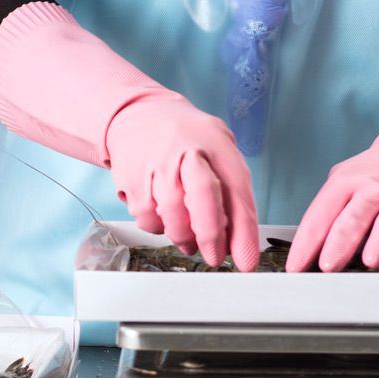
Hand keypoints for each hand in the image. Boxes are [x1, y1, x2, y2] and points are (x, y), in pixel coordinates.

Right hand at [0, 1, 260, 269]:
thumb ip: (232, 189)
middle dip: (211, 235)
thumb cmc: (187, 139)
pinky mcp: (131, 178)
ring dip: (184, 237)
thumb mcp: (218, 148)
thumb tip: (241, 242)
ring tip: (190, 241)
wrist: (138, 115)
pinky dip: (158, 228)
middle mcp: (186, 149)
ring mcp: (156, 163)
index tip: (247, 262)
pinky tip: (164, 217)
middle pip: (203, 195)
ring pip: (172, 214)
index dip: (243, 230)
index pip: (236, 187)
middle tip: (215, 258)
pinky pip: (147, 218)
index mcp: (215, 142)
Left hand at [287, 144, 378, 272]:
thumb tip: (307, 251)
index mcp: (347, 182)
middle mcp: (374, 189)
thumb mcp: (344, 181)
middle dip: (339, 243)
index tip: (295, 267)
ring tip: (368, 262)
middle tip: (327, 267)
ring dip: (378, 242)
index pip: (322, 214)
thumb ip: (328, 212)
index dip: (307, 242)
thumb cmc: (373, 176)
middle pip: (354, 217)